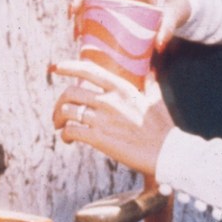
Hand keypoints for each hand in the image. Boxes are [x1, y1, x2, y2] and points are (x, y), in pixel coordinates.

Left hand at [50, 59, 175, 175]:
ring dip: (58, 120)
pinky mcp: (99, 139)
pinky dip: (65, 135)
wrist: (167, 154)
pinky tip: (69, 140)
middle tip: (58, 114)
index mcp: (121, 87)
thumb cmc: (163, 128)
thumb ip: (150, 83)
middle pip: (70, 93)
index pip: (88, 70)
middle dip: (58, 103)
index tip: (54, 68)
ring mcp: (102, 119)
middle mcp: (109, 100)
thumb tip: (151, 71)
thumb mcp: (156, 99)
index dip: (67, 67)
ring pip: (66, 112)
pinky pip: (71, 131)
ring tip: (61, 127)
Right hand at [69, 0, 190, 51]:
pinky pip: (92, 8)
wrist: (175, 7)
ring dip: (78, 10)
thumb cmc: (174, 7)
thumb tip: (159, 45)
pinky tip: (79, 34)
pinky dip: (83, 20)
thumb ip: (168, 28)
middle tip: (72, 14)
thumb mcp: (174, 15)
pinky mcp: (111, 7)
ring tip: (75, 30)